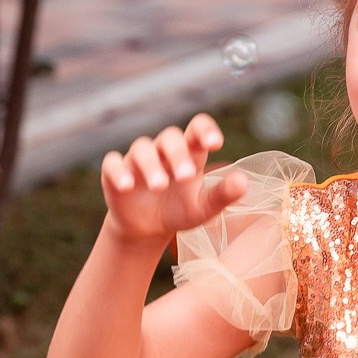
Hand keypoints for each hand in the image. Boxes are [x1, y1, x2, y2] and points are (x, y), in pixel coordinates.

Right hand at [100, 114, 246, 246]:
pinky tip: (126, 186)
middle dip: (177, 155)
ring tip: (158, 185)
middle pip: (169, 138)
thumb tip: (244, 182)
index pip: (197, 128)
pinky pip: (112, 163)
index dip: (205, 130)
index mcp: (189, 152)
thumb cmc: (180, 211)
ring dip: (150, 164)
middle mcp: (163, 150)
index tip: (215, 143)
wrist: (147, 228)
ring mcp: (138, 159)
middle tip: (185, 177)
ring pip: (141, 148)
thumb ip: (223, 194)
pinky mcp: (115, 172)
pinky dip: (118, 171)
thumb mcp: (204, 207)